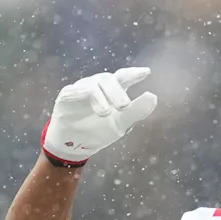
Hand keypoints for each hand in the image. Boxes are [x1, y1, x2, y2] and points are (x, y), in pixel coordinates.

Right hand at [42, 67, 157, 165]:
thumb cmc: (99, 130)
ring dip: (101, 97)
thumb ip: (138, 111)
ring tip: (106, 113)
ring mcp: (81, 88)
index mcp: (113, 90)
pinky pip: (74, 91)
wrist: (75, 145)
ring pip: (92, 85)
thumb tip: (153, 96)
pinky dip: (81, 95)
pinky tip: (88, 104)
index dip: (133, 74)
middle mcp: (97, 85)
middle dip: (117, 92)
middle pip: (108, 79)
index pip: (123, 77)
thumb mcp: (122, 123)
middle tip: (124, 107)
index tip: (146, 72)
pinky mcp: (66, 95)